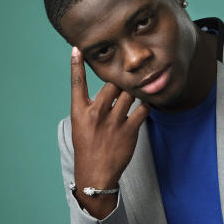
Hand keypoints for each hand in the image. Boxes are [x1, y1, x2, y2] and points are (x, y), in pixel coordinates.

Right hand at [69, 46, 149, 217]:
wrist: (95, 175)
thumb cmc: (88, 149)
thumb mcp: (81, 126)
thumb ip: (91, 107)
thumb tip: (108, 91)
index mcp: (80, 111)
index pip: (76, 83)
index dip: (76, 64)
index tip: (78, 48)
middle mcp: (96, 114)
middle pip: (112, 85)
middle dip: (121, 80)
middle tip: (127, 79)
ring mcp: (113, 122)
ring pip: (129, 94)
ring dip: (135, 90)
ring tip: (139, 88)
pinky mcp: (129, 131)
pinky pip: (142, 110)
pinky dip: (146, 105)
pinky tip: (147, 104)